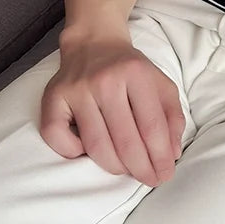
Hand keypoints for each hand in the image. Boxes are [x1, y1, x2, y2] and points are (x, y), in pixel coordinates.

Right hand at [39, 27, 186, 186]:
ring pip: (96, 144)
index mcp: (136, 74)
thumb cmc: (131, 70)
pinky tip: (88, 151)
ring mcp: (77, 89)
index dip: (160, 156)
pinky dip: (73, 152)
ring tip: (127, 171)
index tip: (166, 175)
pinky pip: (58, 138)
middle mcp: (105, 81)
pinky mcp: (52, 97)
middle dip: (140, 168)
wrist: (94, 43)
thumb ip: (172, 116)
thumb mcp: (160, 84)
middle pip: (124, 140)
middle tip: (150, 180)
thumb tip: (172, 154)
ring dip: (114, 166)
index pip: (151, 125)